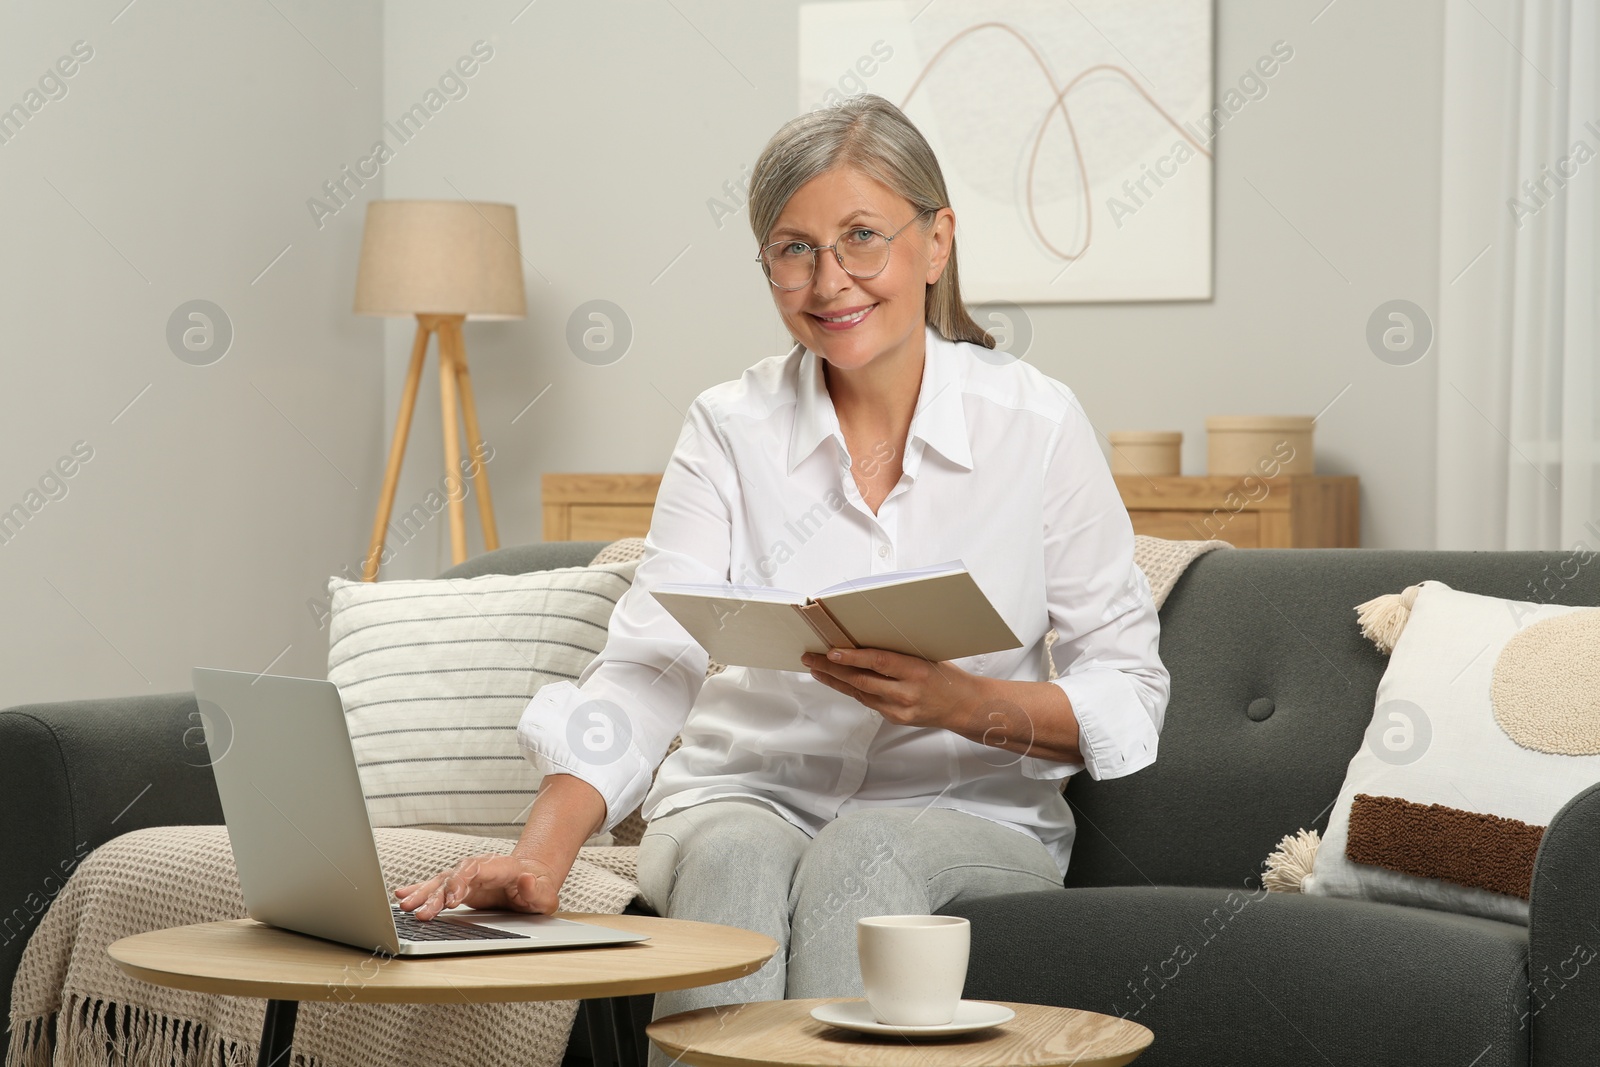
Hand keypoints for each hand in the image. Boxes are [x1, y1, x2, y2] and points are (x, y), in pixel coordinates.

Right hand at [393, 853, 562, 919]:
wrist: (533, 880)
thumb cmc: (539, 890)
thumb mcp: (546, 895)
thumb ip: (537, 890)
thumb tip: (527, 880)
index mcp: (500, 869)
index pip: (476, 870)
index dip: (461, 883)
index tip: (451, 900)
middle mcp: (480, 869)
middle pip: (454, 876)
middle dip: (437, 894)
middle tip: (423, 912)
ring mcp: (468, 877)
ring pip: (441, 882)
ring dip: (423, 894)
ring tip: (405, 907)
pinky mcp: (460, 887)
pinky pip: (437, 887)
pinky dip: (420, 890)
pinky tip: (402, 896)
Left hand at [801, 647, 987, 729]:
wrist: (963, 707)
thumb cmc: (946, 675)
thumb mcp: (926, 656)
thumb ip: (898, 654)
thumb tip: (864, 639)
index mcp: (916, 671)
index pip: (878, 662)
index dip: (853, 657)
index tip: (831, 651)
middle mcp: (906, 692)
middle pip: (861, 680)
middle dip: (832, 668)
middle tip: (811, 657)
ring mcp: (899, 709)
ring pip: (859, 693)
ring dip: (835, 680)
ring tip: (816, 668)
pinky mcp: (895, 719)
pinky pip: (868, 702)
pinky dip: (852, 690)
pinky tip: (838, 681)